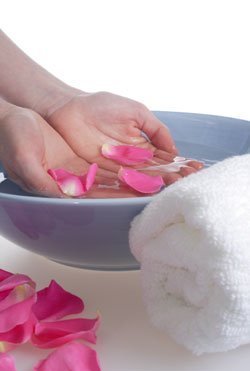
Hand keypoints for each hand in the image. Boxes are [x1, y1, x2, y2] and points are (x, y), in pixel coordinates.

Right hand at [0, 104, 141, 197]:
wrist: (9, 122)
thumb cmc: (11, 139)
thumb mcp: (24, 160)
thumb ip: (41, 181)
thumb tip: (64, 194)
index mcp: (56, 187)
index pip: (91, 197)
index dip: (113, 198)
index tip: (136, 198)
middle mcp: (68, 183)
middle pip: (103, 190)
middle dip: (127, 191)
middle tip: (153, 191)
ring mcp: (74, 171)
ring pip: (106, 178)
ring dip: (127, 180)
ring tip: (151, 181)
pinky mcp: (76, 160)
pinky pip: (101, 164)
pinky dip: (118, 165)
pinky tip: (136, 167)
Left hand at [46, 91, 201, 183]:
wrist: (69, 109)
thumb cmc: (102, 106)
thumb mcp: (136, 112)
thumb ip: (156, 129)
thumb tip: (174, 150)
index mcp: (142, 145)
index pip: (164, 158)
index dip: (179, 164)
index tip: (195, 168)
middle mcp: (132, 160)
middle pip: (154, 172)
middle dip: (171, 176)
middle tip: (186, 181)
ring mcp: (117, 168)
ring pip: (139, 180)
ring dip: (156, 184)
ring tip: (172, 187)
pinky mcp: (100, 174)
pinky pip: (119, 184)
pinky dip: (133, 188)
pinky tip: (147, 192)